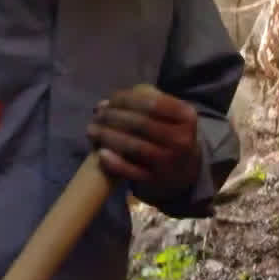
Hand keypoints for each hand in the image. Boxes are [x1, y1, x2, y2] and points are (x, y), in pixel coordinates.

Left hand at [87, 85, 200, 199]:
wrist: (186, 168)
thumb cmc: (171, 131)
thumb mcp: (170, 112)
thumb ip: (141, 100)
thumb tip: (105, 103)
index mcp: (187, 116)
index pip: (152, 103)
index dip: (126, 99)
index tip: (111, 99)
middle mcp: (181, 139)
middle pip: (141, 124)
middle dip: (113, 117)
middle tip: (97, 115)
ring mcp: (169, 162)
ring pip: (135, 147)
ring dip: (108, 136)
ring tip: (92, 130)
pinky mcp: (156, 180)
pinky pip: (131, 171)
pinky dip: (114, 162)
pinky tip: (101, 153)